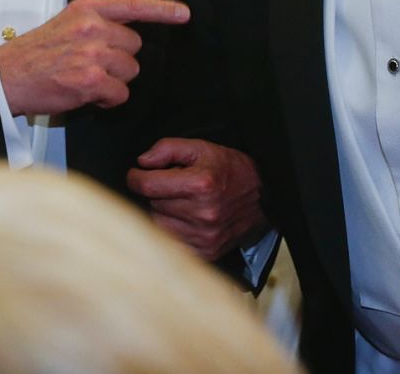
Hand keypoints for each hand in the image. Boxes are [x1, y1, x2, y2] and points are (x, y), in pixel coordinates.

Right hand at [0, 0, 187, 115]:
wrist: (7, 77)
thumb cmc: (36, 54)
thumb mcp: (66, 23)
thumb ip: (97, 24)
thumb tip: (128, 38)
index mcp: (86, 9)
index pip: (132, 4)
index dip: (161, 9)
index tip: (183, 13)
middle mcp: (91, 27)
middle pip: (135, 46)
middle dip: (121, 60)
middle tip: (92, 65)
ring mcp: (92, 54)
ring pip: (130, 71)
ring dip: (114, 82)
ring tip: (86, 80)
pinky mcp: (90, 81)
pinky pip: (120, 94)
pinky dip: (107, 100)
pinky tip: (86, 95)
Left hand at [127, 137, 266, 260]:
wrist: (263, 196)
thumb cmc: (230, 169)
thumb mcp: (201, 147)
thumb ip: (168, 148)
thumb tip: (142, 162)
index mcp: (200, 184)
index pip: (148, 186)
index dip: (136, 178)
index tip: (136, 175)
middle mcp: (203, 213)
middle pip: (152, 205)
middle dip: (155, 193)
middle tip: (170, 187)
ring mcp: (206, 236)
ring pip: (159, 225)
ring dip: (162, 213)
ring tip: (179, 203)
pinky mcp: (207, 252)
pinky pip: (172, 243)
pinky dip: (173, 231)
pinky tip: (184, 220)